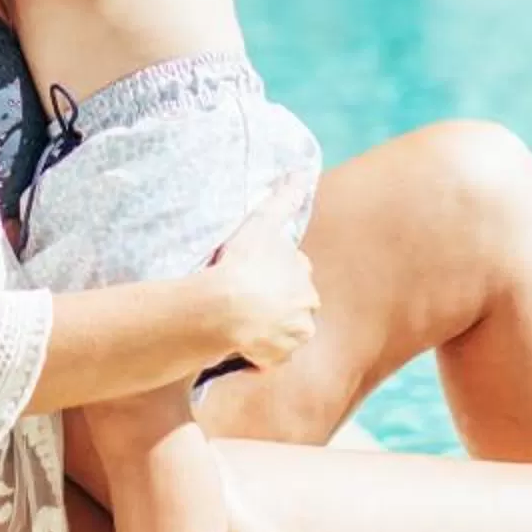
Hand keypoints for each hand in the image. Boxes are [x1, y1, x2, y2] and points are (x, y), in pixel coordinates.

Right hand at [205, 177, 318, 369]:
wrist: (225, 307)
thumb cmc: (243, 262)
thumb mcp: (262, 222)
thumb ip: (284, 198)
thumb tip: (304, 173)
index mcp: (303, 276)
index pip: (294, 273)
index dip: (273, 273)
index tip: (254, 273)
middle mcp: (306, 307)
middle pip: (292, 304)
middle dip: (276, 303)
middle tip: (247, 298)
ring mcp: (292, 335)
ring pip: (285, 331)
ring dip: (270, 328)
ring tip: (244, 320)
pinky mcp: (277, 358)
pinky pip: (270, 356)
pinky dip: (259, 352)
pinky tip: (242, 341)